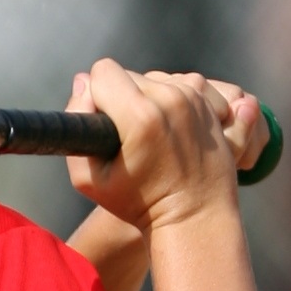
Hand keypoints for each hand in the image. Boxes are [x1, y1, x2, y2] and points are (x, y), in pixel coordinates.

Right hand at [66, 61, 263, 229]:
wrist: (194, 218)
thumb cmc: (137, 205)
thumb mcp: (88, 178)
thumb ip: (76, 124)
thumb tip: (83, 83)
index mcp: (140, 116)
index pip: (103, 72)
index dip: (96, 96)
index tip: (104, 124)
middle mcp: (172, 99)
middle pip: (131, 75)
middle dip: (124, 99)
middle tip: (131, 139)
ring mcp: (197, 99)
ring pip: (159, 78)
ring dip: (152, 99)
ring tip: (156, 135)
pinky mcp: (214, 104)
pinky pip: (187, 84)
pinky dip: (180, 100)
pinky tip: (178, 128)